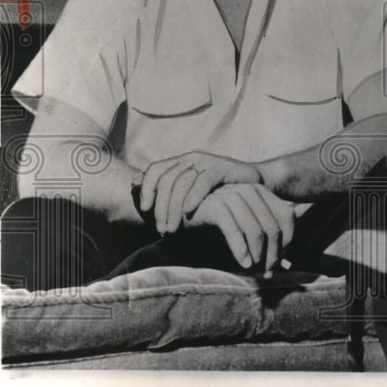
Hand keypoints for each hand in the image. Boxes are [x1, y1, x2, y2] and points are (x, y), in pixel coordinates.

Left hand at [137, 151, 261, 235]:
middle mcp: (191, 158)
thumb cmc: (219, 189)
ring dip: (174, 208)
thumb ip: (164, 186)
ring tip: (173, 228)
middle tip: (161, 228)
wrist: (253, 183)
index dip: (146, 189)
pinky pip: (203, 181)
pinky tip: (189, 211)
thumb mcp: (190, 188)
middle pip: (166, 180)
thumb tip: (133, 182)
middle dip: (160, 207)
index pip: (155, 170)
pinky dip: (194, 196)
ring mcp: (207, 161)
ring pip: (182, 182)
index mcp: (181, 161)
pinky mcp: (223, 168)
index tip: (144, 210)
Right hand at [187, 183, 295, 272]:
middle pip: (273, 227)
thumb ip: (264, 229)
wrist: (183, 213)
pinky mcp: (216, 206)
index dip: (288, 240)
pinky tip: (244, 264)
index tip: (281, 260)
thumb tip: (284, 253)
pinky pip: (234, 231)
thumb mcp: (244, 222)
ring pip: (256, 231)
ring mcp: (232, 196)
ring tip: (254, 269)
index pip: (287, 216)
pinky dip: (241, 250)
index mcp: (261, 191)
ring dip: (258, 255)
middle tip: (268, 272)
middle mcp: (249, 190)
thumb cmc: (218, 221)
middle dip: (273, 254)